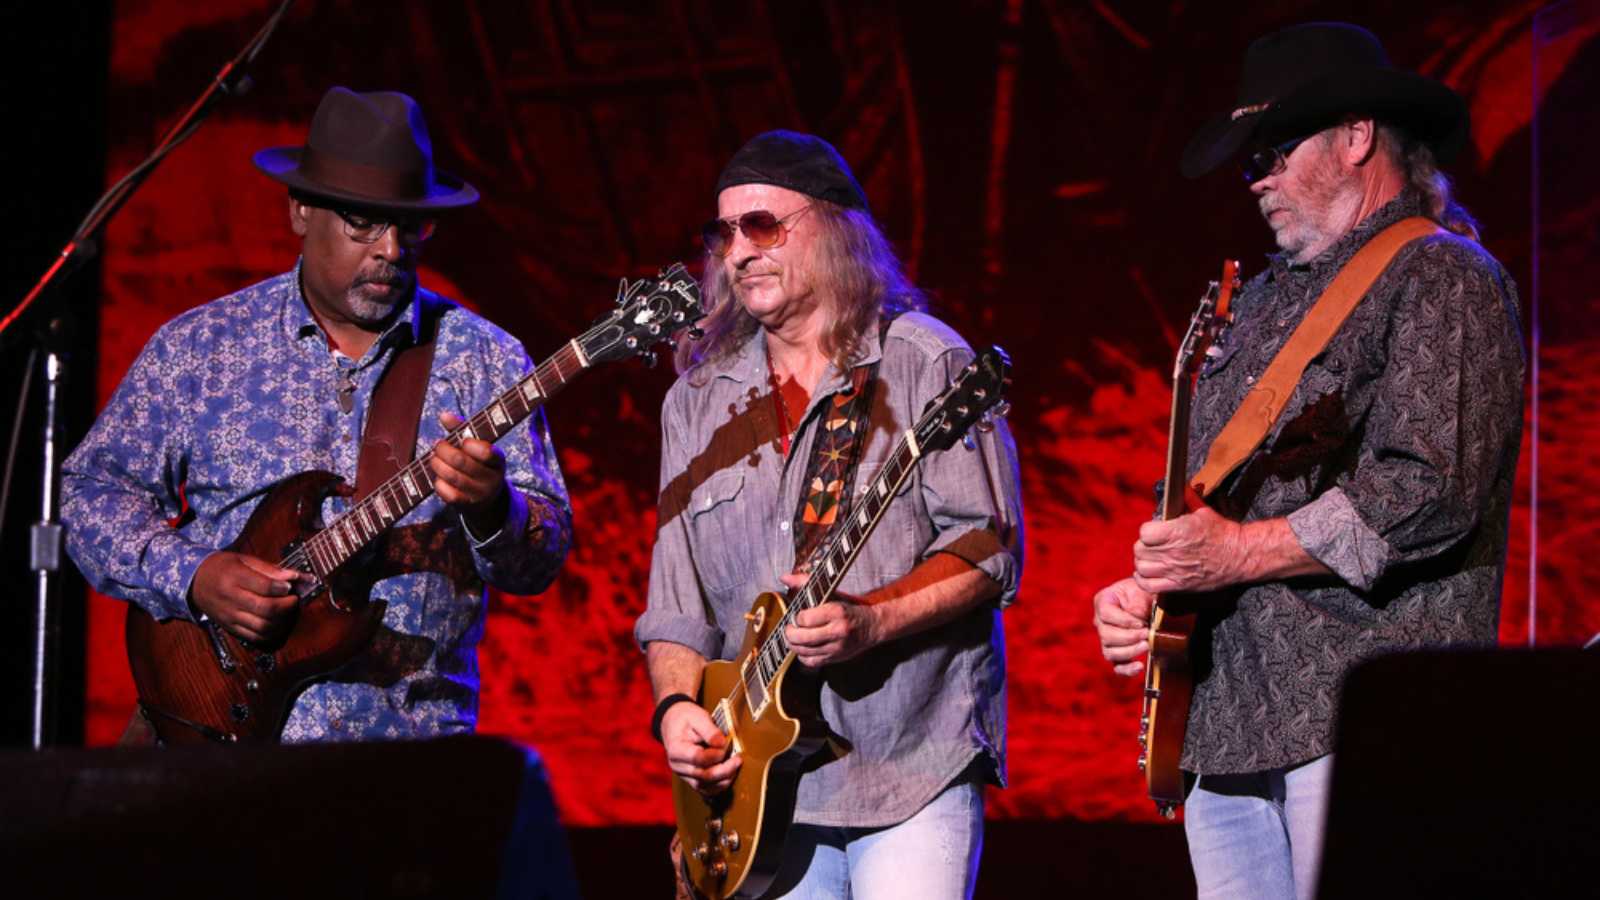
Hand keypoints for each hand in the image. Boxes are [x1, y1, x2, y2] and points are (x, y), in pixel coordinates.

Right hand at [189, 551, 303, 642]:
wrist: (194, 581)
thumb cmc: (222, 567)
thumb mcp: (243, 560)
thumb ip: (269, 569)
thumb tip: (293, 576)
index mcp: (234, 577)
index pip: (264, 586)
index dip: (283, 587)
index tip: (291, 585)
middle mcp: (230, 598)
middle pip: (265, 609)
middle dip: (286, 606)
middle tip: (293, 599)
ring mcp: (230, 616)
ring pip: (262, 626)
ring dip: (282, 622)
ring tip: (287, 612)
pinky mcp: (230, 627)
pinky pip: (254, 637)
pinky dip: (270, 633)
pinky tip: (276, 623)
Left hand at [430, 411, 509, 536]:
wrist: (487, 499)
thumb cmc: (479, 463)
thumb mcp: (477, 446)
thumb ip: (461, 428)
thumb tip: (443, 415)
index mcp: (498, 460)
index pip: (488, 452)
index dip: (471, 445)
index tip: (463, 441)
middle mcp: (492, 478)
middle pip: (462, 462)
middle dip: (444, 451)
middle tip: (437, 445)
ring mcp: (480, 494)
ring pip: (453, 477)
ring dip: (438, 465)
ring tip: (433, 458)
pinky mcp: (467, 506)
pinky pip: (449, 494)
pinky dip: (439, 483)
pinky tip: (438, 477)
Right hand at [660, 700, 740, 794]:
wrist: (674, 723)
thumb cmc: (686, 719)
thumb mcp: (697, 716)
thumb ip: (710, 730)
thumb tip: (722, 744)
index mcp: (676, 749)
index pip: (697, 758)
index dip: (715, 755)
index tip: (726, 745)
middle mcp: (678, 766)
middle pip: (703, 776)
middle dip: (724, 770)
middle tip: (738, 759)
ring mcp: (684, 775)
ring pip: (705, 787)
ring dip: (724, 780)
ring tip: (735, 767)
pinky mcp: (691, 779)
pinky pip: (706, 790)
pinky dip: (719, 786)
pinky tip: (729, 775)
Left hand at [780, 572, 881, 667]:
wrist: (873, 626)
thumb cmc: (849, 608)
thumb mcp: (831, 593)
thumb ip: (805, 583)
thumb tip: (784, 577)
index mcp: (836, 612)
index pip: (806, 619)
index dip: (797, 617)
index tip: (798, 615)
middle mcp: (837, 631)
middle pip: (802, 637)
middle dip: (790, 633)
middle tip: (789, 628)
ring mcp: (837, 647)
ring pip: (804, 651)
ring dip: (793, 644)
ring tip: (793, 637)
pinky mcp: (836, 658)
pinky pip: (811, 662)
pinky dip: (802, 656)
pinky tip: (803, 648)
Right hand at [1092, 577, 1154, 675]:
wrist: (1151, 600)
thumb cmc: (1145, 593)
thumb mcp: (1142, 590)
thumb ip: (1138, 602)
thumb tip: (1136, 618)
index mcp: (1103, 601)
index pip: (1105, 614)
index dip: (1123, 621)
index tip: (1141, 623)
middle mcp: (1100, 622)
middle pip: (1106, 635)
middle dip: (1129, 637)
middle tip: (1147, 634)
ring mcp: (1107, 640)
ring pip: (1110, 652)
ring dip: (1129, 651)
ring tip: (1146, 645)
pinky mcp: (1118, 654)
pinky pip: (1117, 667)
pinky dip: (1127, 670)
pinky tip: (1139, 667)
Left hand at [1133, 504, 1246, 594]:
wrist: (1239, 556)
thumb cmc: (1222, 533)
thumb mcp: (1203, 511)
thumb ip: (1186, 498)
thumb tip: (1178, 485)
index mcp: (1177, 532)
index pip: (1145, 532)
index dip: (1148, 530)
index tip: (1154, 531)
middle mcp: (1173, 552)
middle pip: (1140, 549)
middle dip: (1145, 545)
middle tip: (1154, 544)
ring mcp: (1174, 570)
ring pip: (1141, 567)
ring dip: (1144, 562)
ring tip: (1152, 558)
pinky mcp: (1178, 585)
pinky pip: (1148, 585)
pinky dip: (1144, 580)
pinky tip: (1150, 573)